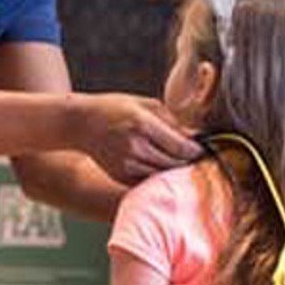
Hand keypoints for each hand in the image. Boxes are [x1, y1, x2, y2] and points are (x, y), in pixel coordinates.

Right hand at [73, 94, 202, 183]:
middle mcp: (134, 146)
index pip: (180, 146)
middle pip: (174, 163)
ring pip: (162, 174)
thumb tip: (195, 135)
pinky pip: (148, 180)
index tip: (202, 149)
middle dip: (187, 160)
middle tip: (195, 156)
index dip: (196, 150)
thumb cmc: (115, 108)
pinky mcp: (120, 176)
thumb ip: (171, 119)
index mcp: (142, 124)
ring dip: (173, 169)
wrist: (82, 123)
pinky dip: (157, 174)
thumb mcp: (144, 104)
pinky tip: (158, 164)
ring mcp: (126, 164)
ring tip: (177, 159)